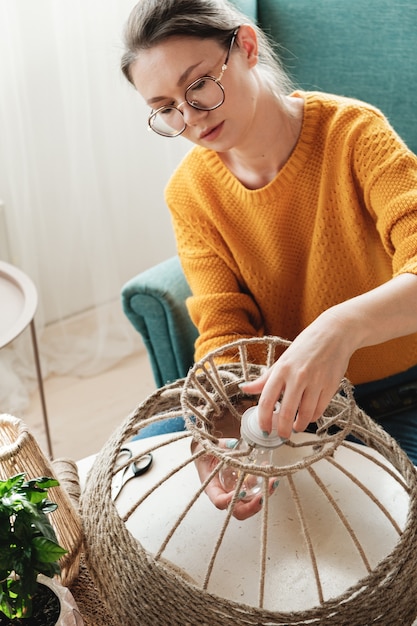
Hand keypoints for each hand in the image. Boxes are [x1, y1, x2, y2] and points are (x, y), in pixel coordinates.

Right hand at [192, 439, 278, 520]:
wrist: (208, 454)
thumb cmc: (206, 455)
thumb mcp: (210, 449)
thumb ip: (222, 446)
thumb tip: (233, 444)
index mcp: (212, 488)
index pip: (220, 501)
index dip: (230, 500)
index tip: (242, 492)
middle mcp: (224, 494)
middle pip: (238, 510)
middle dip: (253, 506)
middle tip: (263, 496)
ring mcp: (235, 493)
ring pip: (249, 504)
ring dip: (263, 496)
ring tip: (272, 482)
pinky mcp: (243, 487)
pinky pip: (254, 492)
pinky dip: (264, 486)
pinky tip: (270, 474)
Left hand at [240, 310, 351, 438]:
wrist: (334, 334)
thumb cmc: (305, 346)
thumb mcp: (282, 360)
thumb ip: (264, 379)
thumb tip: (244, 388)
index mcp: (281, 369)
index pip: (267, 400)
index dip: (264, 419)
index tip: (265, 429)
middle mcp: (297, 376)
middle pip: (286, 412)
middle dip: (282, 429)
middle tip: (281, 435)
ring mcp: (315, 382)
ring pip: (305, 415)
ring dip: (298, 426)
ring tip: (295, 428)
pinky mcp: (331, 386)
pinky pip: (320, 410)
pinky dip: (313, 417)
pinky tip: (308, 417)